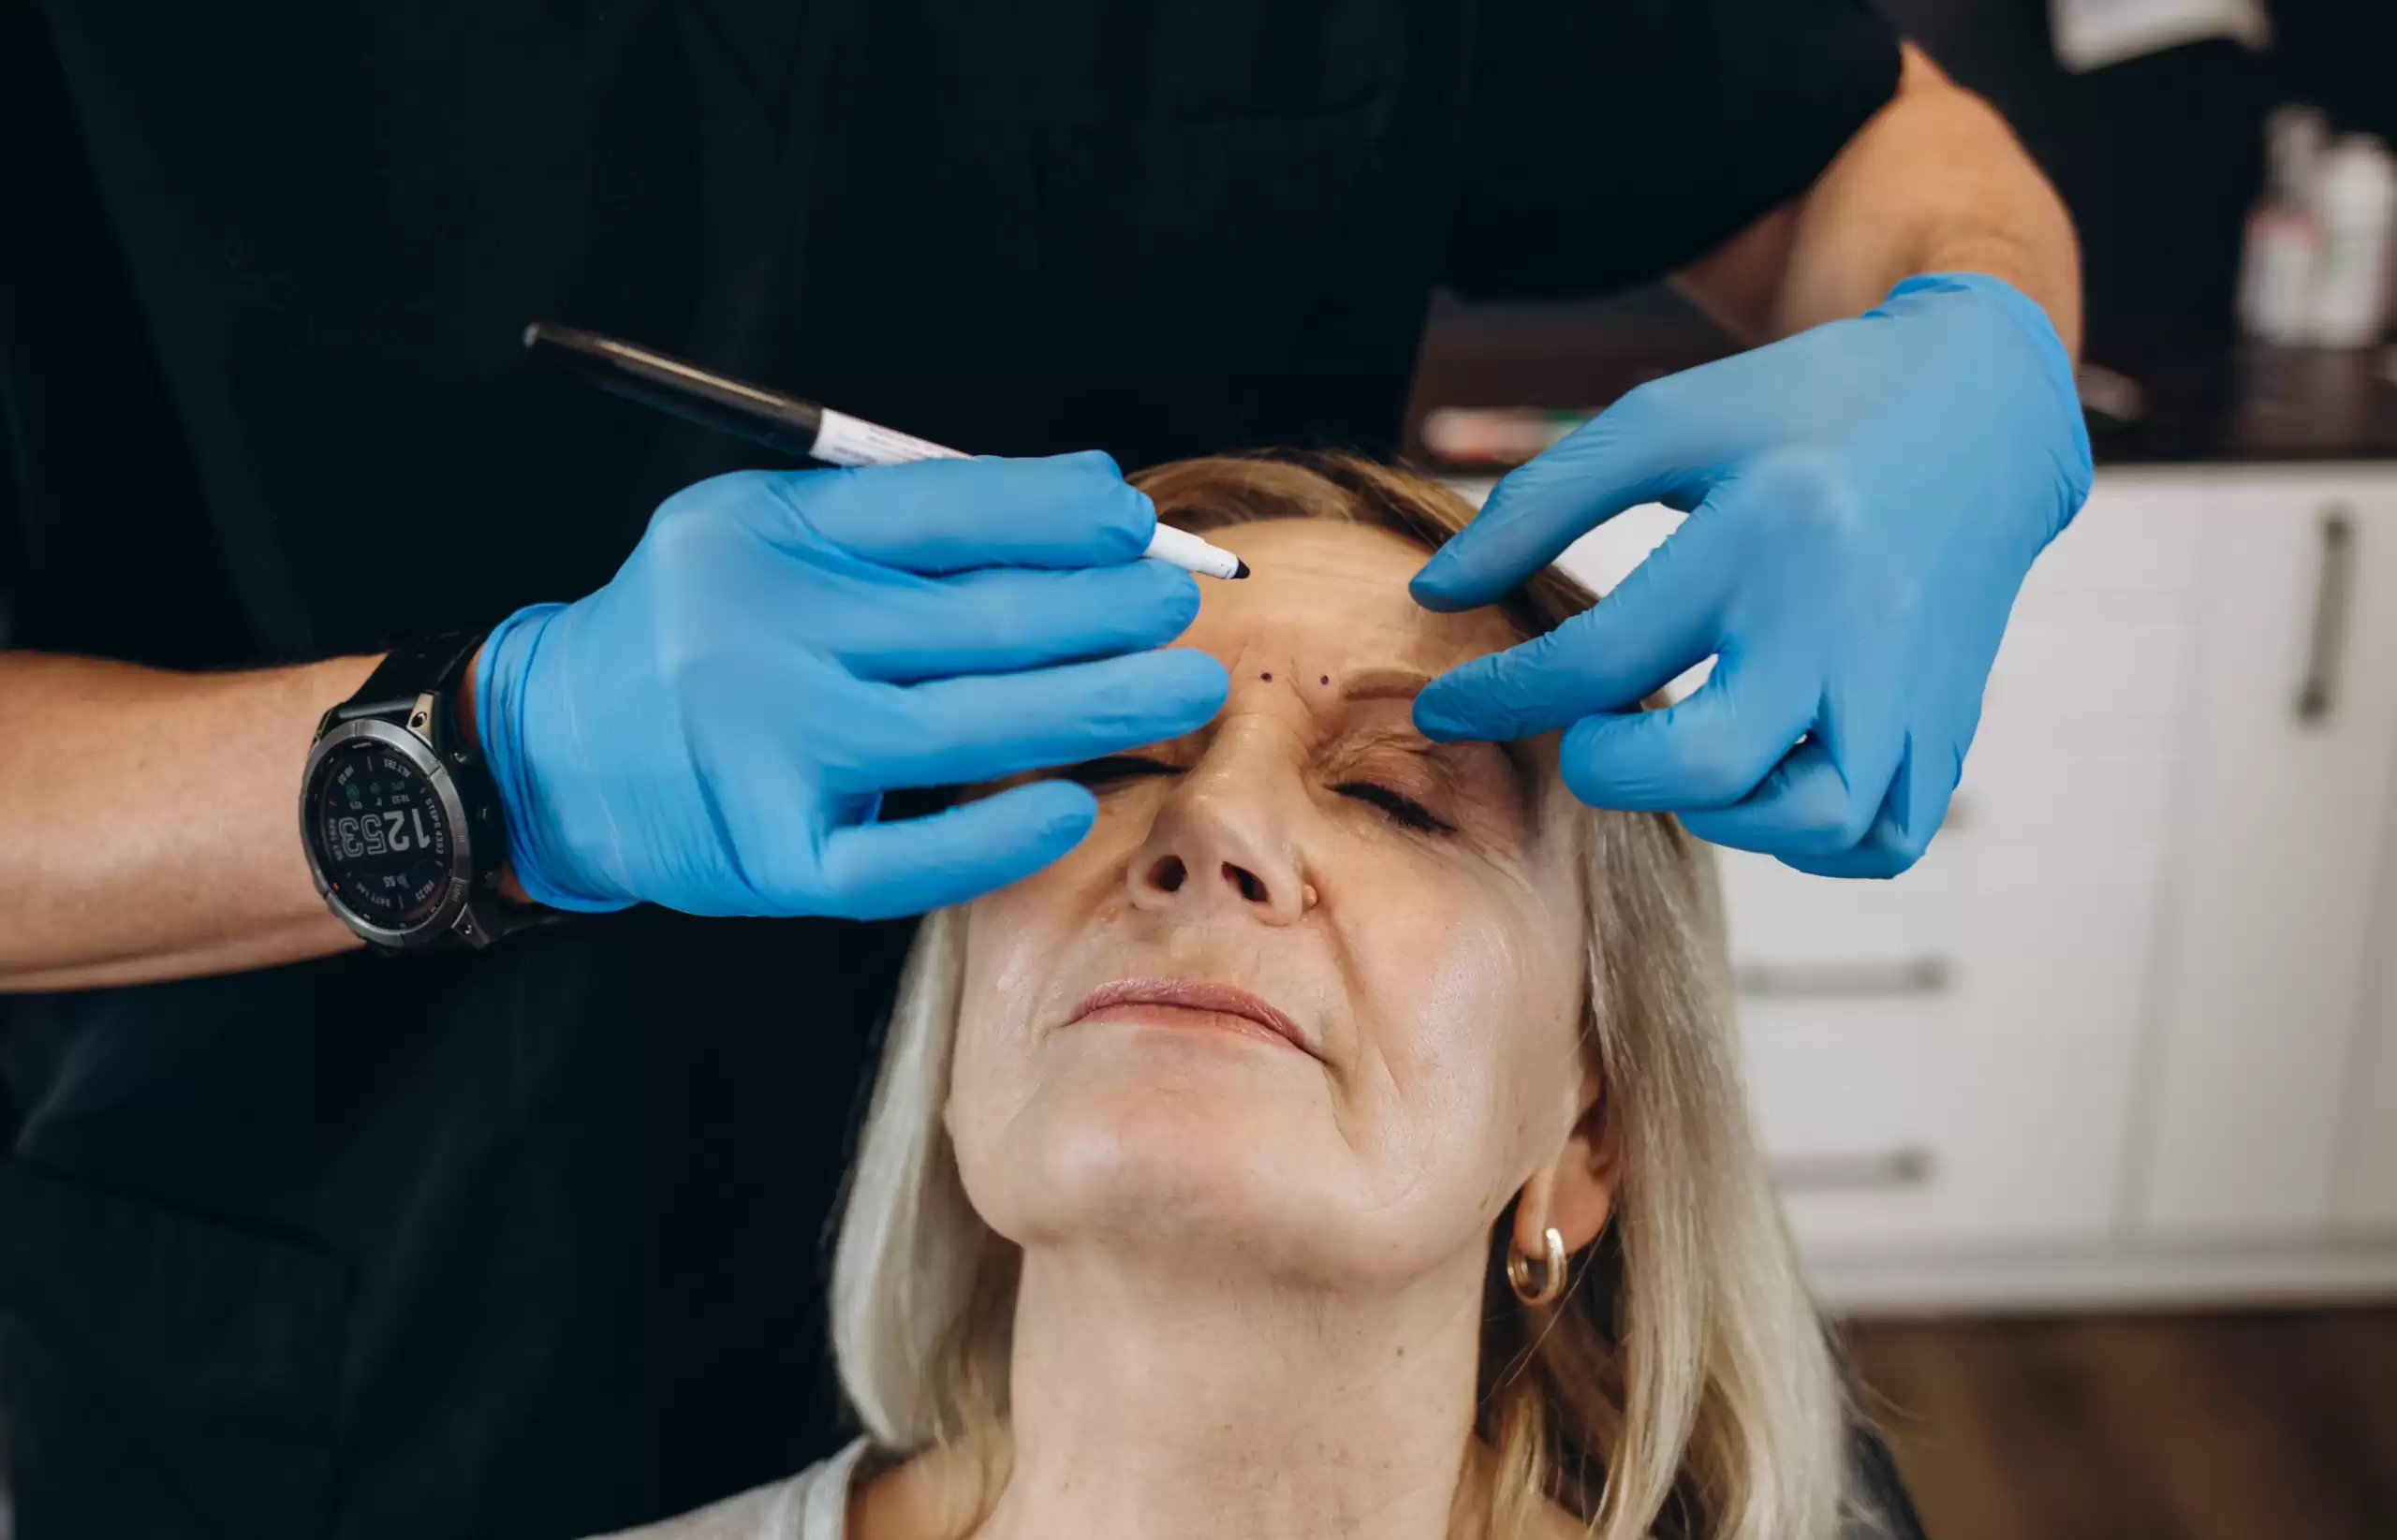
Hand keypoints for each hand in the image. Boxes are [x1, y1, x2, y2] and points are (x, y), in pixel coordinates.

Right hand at [473, 452, 1226, 918]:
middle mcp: (762, 635)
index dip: (1048, 514)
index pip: (934, 512)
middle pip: (967, 621)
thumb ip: (906, 517)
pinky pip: (899, 861)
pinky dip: (989, 839)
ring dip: (1089, 706)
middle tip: (1183, 601)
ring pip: (957, 731)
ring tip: (1183, 685)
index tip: (1131, 520)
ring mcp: (765, 754)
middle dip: (1098, 608)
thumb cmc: (705, 626)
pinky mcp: (769, 858)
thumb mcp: (768, 532)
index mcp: (764, 535)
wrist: (560, 749)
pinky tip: (1071, 805)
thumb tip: (1090, 500)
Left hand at [1409, 272, 2090, 876]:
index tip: (1445, 706)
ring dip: (1720, 809)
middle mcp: (1847, 623)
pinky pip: (1879, 842)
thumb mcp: (1666, 421)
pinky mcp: (1948, 728)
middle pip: (1712, 764)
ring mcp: (1911, 686)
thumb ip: (1538, 503)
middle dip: (1614, 769)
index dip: (1499, 695)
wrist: (1980, 410)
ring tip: (1688, 746)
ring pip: (1813, 823)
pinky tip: (1764, 778)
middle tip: (1589, 734)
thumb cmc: (1800, 414)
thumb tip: (1433, 596)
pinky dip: (1809, 839)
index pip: (1601, 658)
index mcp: (1767, 534)